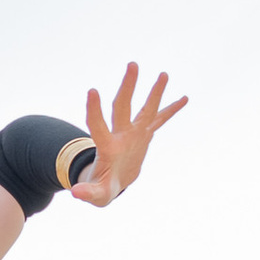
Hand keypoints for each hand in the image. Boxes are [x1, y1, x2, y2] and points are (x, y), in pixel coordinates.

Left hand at [72, 63, 187, 206]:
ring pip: (145, 109)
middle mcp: (120, 135)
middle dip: (127, 87)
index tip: (92, 90)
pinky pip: (160, 120)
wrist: (111, 182)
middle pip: (122, 107)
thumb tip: (75, 193)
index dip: (94, 110)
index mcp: (107, 147)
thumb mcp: (96, 194)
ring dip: (154, 93)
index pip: (97, 126)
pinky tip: (184, 98)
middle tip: (133, 64)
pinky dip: (171, 110)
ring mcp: (134, 134)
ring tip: (163, 74)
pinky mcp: (145, 136)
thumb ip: (87, 192)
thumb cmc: (101, 189)